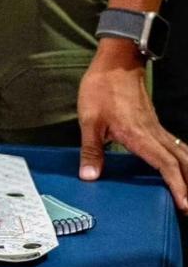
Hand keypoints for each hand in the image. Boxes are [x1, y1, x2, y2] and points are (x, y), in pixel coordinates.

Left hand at [78, 41, 187, 209]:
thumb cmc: (102, 88)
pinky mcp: (154, 125)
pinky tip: (181, 169)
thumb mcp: (89, 119)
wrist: (115, 63)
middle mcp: (154, 134)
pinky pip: (174, 146)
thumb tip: (89, 176)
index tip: (184, 203)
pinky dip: (182, 160)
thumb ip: (91, 149)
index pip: (166, 165)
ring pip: (181, 153)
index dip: (177, 186)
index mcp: (140, 135)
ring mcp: (156, 128)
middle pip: (181, 162)